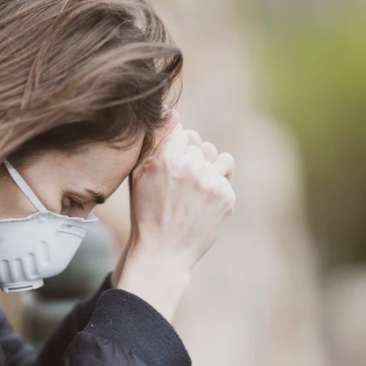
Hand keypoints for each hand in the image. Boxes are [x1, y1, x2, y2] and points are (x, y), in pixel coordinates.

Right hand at [115, 110, 235, 319]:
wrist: (163, 253)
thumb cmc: (146, 212)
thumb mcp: (139, 175)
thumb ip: (155, 142)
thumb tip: (174, 113)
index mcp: (167, 159)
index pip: (182, 132)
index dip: (175, 149)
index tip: (169, 168)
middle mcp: (191, 167)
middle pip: (199, 144)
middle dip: (190, 159)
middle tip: (179, 185)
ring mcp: (211, 182)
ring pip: (216, 156)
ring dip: (207, 167)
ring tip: (193, 190)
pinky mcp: (226, 196)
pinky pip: (226, 174)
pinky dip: (216, 185)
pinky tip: (202, 202)